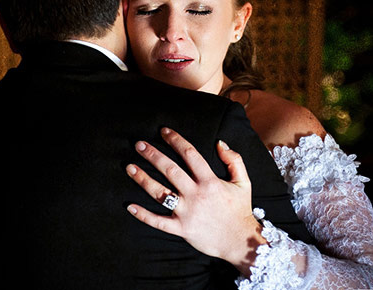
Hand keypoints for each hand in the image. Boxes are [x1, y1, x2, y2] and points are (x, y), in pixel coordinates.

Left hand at [126, 127, 265, 275]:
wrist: (241, 241)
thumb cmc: (240, 210)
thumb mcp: (243, 182)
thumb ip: (234, 160)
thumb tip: (220, 143)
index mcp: (210, 181)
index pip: (190, 154)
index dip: (175, 140)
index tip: (163, 131)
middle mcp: (196, 195)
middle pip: (170, 170)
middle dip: (153, 155)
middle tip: (139, 145)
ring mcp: (187, 212)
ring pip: (160, 193)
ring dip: (143, 179)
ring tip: (129, 167)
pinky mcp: (182, 229)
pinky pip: (158, 222)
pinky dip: (143, 215)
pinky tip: (130, 206)